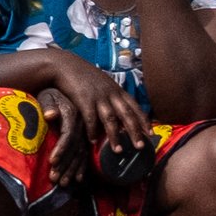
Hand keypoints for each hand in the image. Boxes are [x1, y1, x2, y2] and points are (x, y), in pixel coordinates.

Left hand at [36, 88, 89, 187]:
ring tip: (63, 184)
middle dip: (65, 165)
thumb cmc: (50, 91)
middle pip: (76, 148)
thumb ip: (48, 104)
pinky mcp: (86, 136)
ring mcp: (86, 131)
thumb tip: (50, 115)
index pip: (68, 134)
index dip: (61, 148)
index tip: (51, 162)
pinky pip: (86, 154)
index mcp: (73, 112)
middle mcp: (82, 124)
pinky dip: (81, 167)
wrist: (64, 84)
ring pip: (82, 153)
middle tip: (55, 179)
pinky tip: (77, 179)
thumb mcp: (47, 94)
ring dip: (72, 170)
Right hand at [41, 55, 147, 181]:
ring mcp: (98, 96)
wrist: (65, 65)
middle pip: (127, 115)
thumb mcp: (103, 82)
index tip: (150, 134)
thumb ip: (112, 95)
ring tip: (118, 150)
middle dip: (135, 132)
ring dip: (115, 136)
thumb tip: (119, 111)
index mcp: (117, 90)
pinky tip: (93, 141)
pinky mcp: (83, 99)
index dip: (143, 121)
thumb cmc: (83, 75)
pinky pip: (90, 119)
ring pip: (111, 119)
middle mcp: (110, 93)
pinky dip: (92, 131)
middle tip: (140, 147)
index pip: (135, 107)